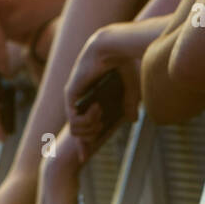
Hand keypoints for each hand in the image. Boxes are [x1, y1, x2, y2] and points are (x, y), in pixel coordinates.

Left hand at [64, 27, 139, 160]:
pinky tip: (97, 109)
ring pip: (75, 129)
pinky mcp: (71, 93)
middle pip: (77, 132)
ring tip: (100, 118)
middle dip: (88, 140)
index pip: (84, 125)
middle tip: (100, 132)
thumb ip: (129, 104)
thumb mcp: (130, 87)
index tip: (85, 157)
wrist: (114, 47)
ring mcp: (74, 97)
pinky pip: (73, 120)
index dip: (85, 143)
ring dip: (90, 129)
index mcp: (92, 97)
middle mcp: (80, 99)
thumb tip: (132, 120)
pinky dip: (86, 120)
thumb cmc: (124, 62)